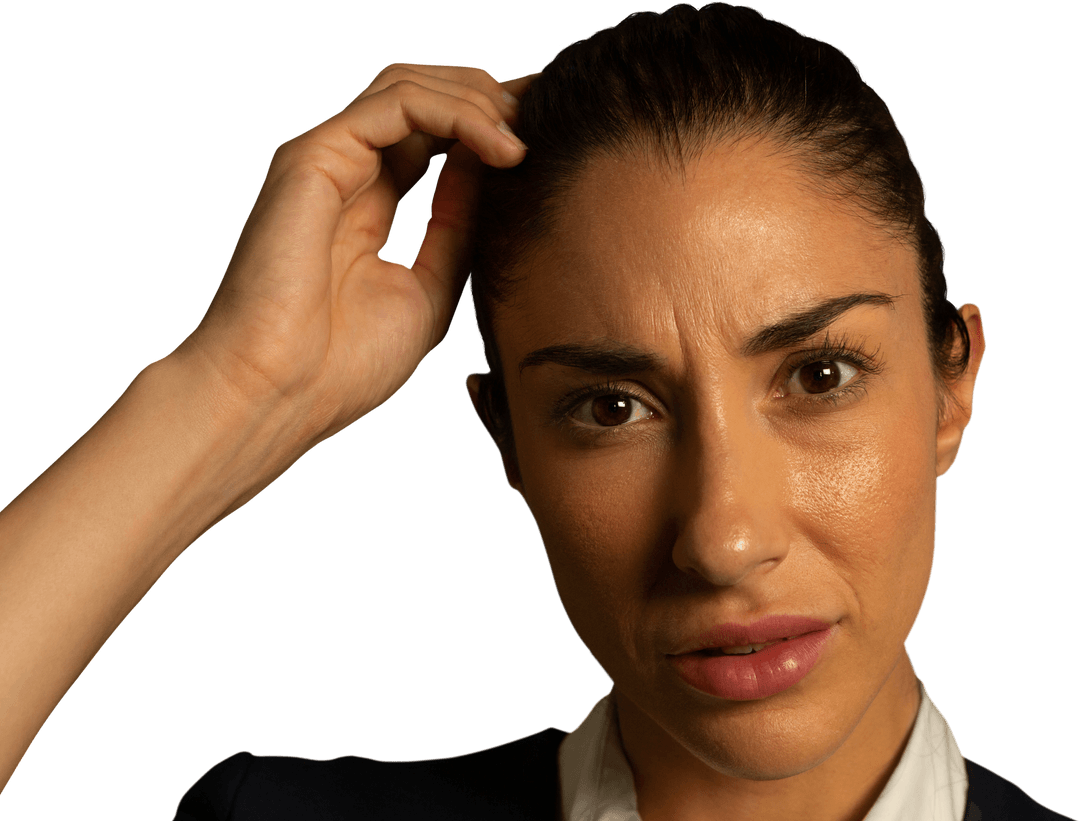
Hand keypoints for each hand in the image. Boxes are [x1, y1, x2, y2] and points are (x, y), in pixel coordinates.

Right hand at [174, 64, 534, 445]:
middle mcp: (345, 172)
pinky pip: (396, 104)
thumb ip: (456, 227)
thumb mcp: (428, 289)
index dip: (488, 126)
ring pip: (409, 86)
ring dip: (476, 99)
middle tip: (541, 118)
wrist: (283, 395)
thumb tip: (491, 169)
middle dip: (487, 98)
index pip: (431, 136)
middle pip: (421, 97)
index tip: (545, 137)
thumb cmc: (342, 365)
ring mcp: (327, 159)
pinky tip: (497, 146)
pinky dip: (455, 113)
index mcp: (366, 204)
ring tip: (521, 136)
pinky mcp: (315, 155)